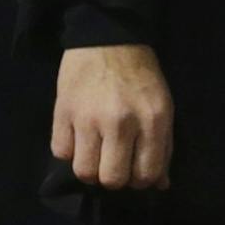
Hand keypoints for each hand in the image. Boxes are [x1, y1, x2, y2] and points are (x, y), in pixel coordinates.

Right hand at [53, 43, 173, 189]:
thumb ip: (163, 146)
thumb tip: (160, 185)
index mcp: (153, 119)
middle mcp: (121, 122)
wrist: (108, 39)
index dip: (141, 181)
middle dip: (114, 178)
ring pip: (84, 172)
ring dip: (90, 168)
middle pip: (112, 179)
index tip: (136, 172)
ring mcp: (88, 118)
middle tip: (115, 164)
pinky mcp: (62, 113)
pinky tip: (80, 137)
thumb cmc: (141, 76)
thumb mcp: (163, 105)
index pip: (146, 174)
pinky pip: (61, 153)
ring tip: (96, 153)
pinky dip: (70, 151)